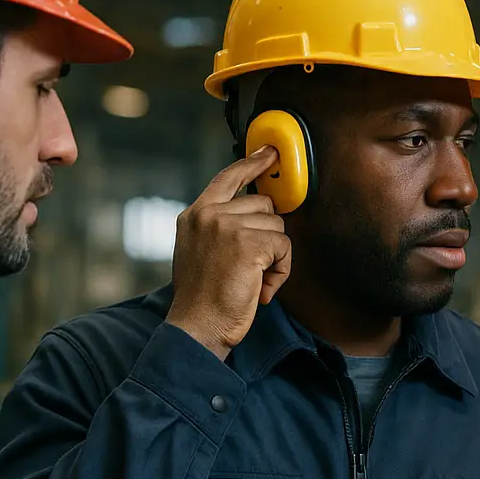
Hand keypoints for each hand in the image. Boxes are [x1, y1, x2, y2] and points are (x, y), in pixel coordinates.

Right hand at [165, 147, 291, 360]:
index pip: (228, 177)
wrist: (197, 327)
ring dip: (275, 258)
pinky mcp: (248, 243)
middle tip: (252, 268)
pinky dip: (281, 271)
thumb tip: (257, 211)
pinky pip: (284, 247)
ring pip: (278, 227)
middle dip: (268, 236)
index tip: (271, 151)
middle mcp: (208, 214)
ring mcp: (227, 226)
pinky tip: (261, 288)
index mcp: (195, 214)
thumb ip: (220, 227)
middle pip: (264, 204)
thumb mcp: (201, 251)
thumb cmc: (203, 298)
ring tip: (253, 281)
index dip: (253, 163)